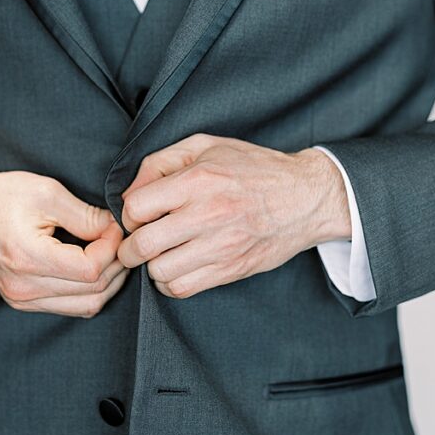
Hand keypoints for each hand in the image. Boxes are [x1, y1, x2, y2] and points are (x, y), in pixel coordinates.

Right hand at [0, 171, 128, 317]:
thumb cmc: (0, 197)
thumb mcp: (45, 192)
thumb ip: (84, 215)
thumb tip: (116, 228)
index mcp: (26, 257)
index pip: (90, 269)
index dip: (112, 247)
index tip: (114, 225)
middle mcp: (24, 287)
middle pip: (94, 291)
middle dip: (116, 263)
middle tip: (121, 238)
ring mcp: (22, 299)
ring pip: (87, 305)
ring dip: (109, 281)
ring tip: (112, 252)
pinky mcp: (23, 302)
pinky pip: (71, 307)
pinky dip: (91, 290)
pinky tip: (95, 266)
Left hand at [117, 134, 350, 298]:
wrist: (306, 197)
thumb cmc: (253, 168)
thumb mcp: (206, 146)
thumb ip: (161, 162)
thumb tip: (130, 193)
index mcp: (199, 180)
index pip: (137, 207)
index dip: (128, 213)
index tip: (137, 215)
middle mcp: (208, 215)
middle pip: (143, 245)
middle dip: (129, 248)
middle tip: (134, 244)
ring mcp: (221, 246)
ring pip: (160, 271)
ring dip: (151, 266)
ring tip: (160, 254)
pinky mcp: (231, 269)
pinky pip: (183, 288)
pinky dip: (171, 282)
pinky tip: (177, 267)